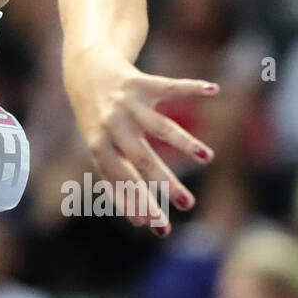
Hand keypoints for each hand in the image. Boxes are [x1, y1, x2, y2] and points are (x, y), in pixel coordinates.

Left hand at [62, 43, 218, 235]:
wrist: (85, 70)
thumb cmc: (98, 120)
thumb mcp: (100, 148)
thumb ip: (117, 181)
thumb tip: (140, 222)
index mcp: (100, 146)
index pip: (122, 180)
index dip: (139, 203)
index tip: (160, 227)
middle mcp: (112, 126)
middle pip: (142, 159)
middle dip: (165, 183)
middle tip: (189, 204)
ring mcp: (126, 104)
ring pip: (159, 126)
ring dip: (184, 142)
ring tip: (207, 158)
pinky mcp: (140, 82)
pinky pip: (169, 86)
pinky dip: (191, 88)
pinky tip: (213, 91)